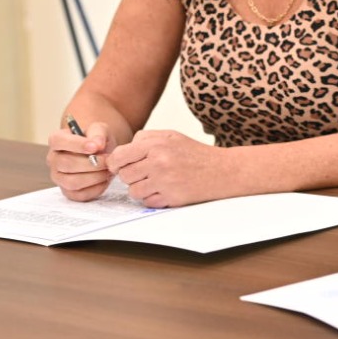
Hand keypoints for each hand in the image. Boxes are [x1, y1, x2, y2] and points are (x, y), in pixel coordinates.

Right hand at [47, 119, 115, 200]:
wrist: (101, 153)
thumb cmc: (96, 140)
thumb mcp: (99, 129)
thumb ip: (98, 133)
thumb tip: (97, 144)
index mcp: (56, 140)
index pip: (59, 141)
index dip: (77, 145)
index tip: (95, 147)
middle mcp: (53, 159)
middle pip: (66, 164)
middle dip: (91, 164)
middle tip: (108, 161)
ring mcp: (58, 177)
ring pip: (72, 182)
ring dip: (94, 177)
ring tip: (107, 170)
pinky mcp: (68, 191)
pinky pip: (80, 195)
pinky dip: (96, 188)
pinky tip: (105, 179)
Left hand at [106, 129, 229, 206]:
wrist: (222, 171)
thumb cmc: (195, 153)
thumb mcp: (171, 136)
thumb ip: (145, 138)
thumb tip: (122, 152)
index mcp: (156, 144)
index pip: (120, 156)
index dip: (115, 163)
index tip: (119, 166)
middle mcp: (158, 162)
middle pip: (125, 175)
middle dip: (131, 175)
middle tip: (145, 173)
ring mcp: (164, 181)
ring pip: (133, 191)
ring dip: (141, 188)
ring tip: (157, 181)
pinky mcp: (170, 198)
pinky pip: (147, 202)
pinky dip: (153, 198)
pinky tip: (165, 190)